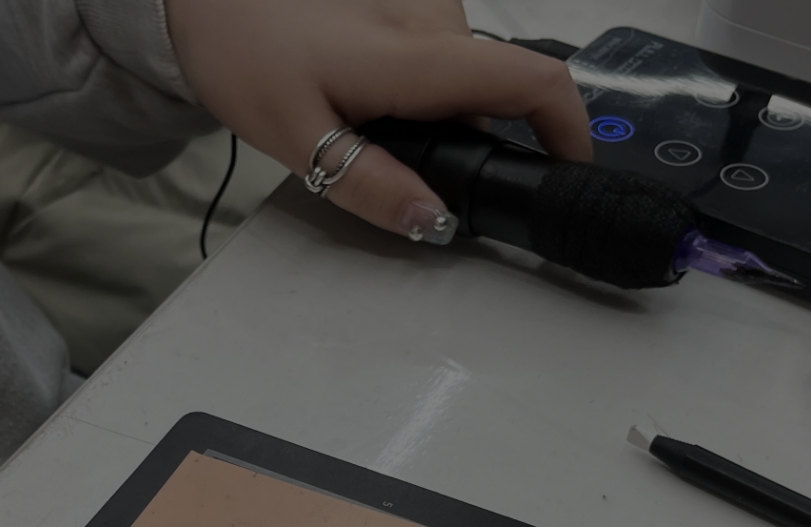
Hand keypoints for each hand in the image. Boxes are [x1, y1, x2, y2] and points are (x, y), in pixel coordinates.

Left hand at [164, 0, 589, 242]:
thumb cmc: (240, 51)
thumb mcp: (296, 137)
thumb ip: (369, 184)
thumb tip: (433, 222)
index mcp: (417, 54)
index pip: (531, 83)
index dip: (570, 131)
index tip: (569, 171)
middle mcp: (434, 15)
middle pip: (488, 90)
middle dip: (462, 138)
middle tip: (395, 162)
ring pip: (457, 72)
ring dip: (429, 108)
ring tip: (357, 117)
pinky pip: (432, 47)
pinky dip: (412, 79)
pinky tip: (355, 85)